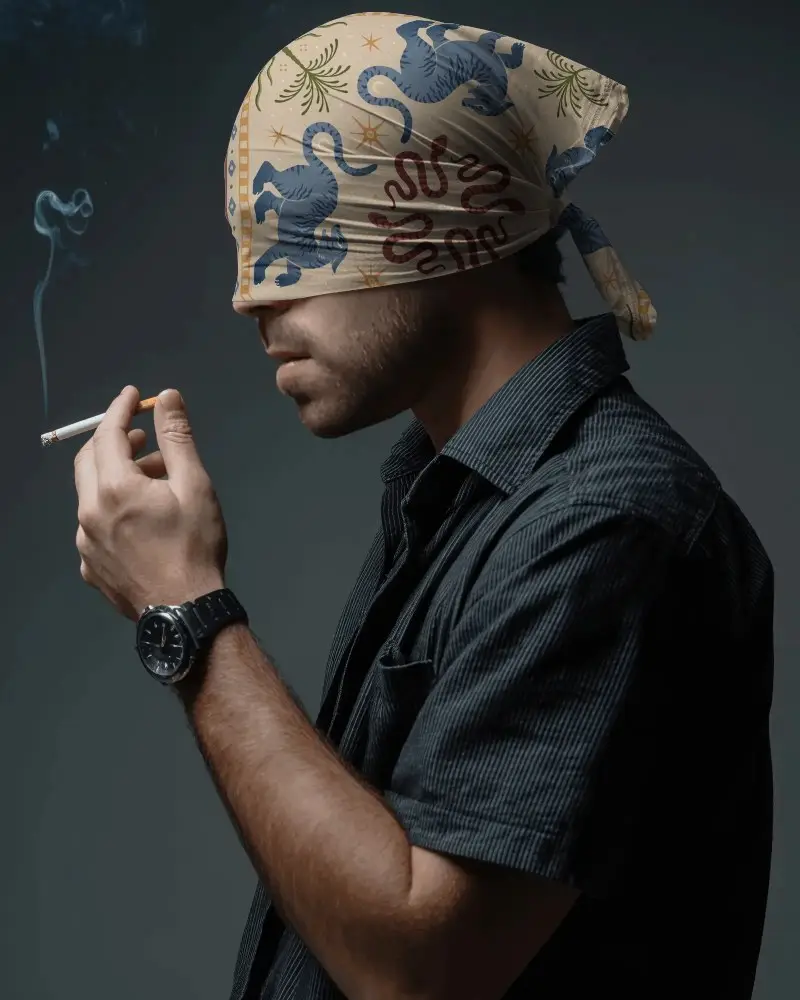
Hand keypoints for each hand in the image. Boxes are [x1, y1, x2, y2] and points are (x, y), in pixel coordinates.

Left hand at [74, 386, 226, 620]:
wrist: (185, 611)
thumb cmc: (195, 546)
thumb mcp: (195, 486)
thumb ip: (177, 438)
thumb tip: (167, 397)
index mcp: (114, 489)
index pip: (108, 434)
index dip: (121, 409)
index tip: (134, 395)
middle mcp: (88, 513)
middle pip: (89, 460)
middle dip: (113, 440)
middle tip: (141, 434)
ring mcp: (85, 543)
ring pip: (91, 494)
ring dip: (116, 477)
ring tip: (154, 481)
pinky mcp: (90, 566)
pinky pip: (94, 525)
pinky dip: (113, 509)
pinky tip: (142, 520)